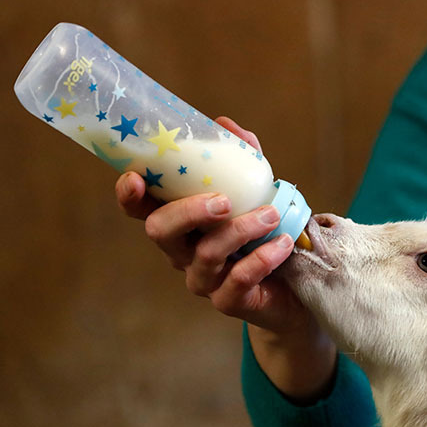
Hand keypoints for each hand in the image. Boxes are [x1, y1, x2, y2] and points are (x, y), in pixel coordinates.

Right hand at [115, 117, 335, 401]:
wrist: (296, 281)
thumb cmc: (267, 231)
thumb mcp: (257, 190)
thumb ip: (242, 159)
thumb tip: (224, 124)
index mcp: (181, 223)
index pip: (142, 209)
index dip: (130, 195)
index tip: (136, 176)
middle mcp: (182, 252)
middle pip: (161, 232)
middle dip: (188, 212)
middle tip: (223, 201)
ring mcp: (204, 280)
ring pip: (205, 254)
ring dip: (240, 230)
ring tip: (271, 216)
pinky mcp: (228, 302)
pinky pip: (237, 281)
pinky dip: (261, 259)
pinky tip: (282, 244)